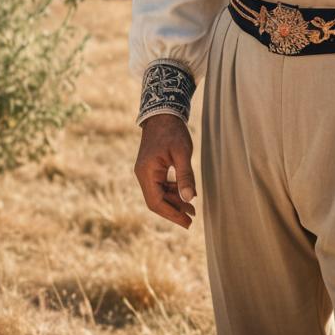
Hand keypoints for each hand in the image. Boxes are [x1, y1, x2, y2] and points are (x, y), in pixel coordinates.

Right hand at [133, 113, 197, 229]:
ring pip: (159, 194)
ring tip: (192, 208)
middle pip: (156, 201)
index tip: (187, 222)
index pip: (156, 202)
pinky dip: (172, 191)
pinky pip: (160, 185)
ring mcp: (146, 171)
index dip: (172, 214)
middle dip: (174, 210)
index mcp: (146, 172)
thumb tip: (190, 199)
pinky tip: (185, 193)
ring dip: (174, 202)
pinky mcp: (151, 168)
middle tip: (192, 219)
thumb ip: (185, 176)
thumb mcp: (182, 153)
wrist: (163, 112)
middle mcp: (143, 174)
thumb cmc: (172, 131)